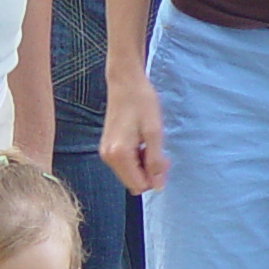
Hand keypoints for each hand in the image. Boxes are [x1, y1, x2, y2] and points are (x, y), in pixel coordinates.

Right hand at [100, 69, 168, 193]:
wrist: (125, 82)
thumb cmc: (141, 102)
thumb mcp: (154, 132)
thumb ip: (155, 161)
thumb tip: (158, 186)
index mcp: (119, 155)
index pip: (139, 185)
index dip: (155, 177)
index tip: (163, 157)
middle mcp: (108, 157)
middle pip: (133, 182)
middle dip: (149, 172)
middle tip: (158, 149)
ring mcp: (106, 152)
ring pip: (130, 174)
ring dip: (143, 164)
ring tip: (149, 142)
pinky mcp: (108, 147)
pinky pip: (125, 164)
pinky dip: (136, 158)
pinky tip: (141, 141)